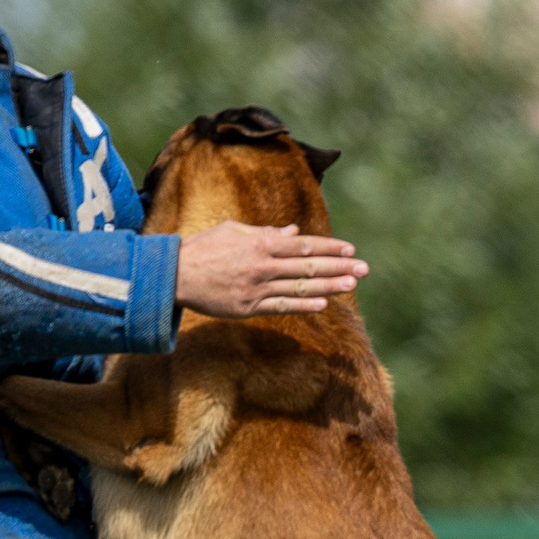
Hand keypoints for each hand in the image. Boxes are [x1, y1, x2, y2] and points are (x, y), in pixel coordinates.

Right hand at [175, 223, 367, 317]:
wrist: (173, 274)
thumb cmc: (204, 248)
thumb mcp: (234, 231)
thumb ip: (266, 232)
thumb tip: (293, 233)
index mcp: (260, 243)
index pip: (304, 245)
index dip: (329, 247)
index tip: (351, 249)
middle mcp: (263, 265)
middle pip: (308, 266)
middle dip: (339, 266)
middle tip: (365, 269)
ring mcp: (256, 288)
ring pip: (300, 287)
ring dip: (329, 286)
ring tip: (352, 285)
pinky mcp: (247, 308)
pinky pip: (281, 306)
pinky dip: (303, 305)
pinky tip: (323, 304)